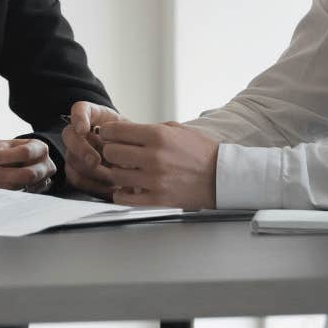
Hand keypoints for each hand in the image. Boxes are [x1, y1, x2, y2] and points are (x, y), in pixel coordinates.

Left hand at [0, 138, 55, 191]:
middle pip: (27, 174)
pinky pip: (19, 195)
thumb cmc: (14, 151)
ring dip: (2, 183)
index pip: (25, 153)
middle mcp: (46, 166)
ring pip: (22, 187)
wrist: (25, 162)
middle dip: (3, 174)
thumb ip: (0, 149)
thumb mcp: (8, 144)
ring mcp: (43, 181)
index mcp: (40, 148)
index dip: (5, 156)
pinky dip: (5, 190)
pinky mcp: (36, 193)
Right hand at [61, 101, 124, 196]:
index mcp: (94, 116)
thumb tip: (127, 143)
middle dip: (81, 149)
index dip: (78, 118)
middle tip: (95, 161)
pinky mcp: (76, 171)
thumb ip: (129, 134)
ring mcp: (75, 151)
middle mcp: (80, 132)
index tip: (83, 129)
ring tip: (111, 178)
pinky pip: (77, 179)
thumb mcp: (135, 132)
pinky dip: (93, 185)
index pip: (80, 109)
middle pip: (69, 135)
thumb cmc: (132, 141)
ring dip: (90, 171)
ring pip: (72, 160)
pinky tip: (109, 187)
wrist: (132, 157)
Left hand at [96, 120, 218, 209]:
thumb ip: (149, 129)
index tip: (108, 135)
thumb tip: (125, 130)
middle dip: (110, 152)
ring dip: (116, 173)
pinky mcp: (158, 198)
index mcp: (157, 135)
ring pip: (115, 175)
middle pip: (110, 153)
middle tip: (115, 153)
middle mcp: (153, 156)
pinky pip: (125, 198)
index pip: (116, 131)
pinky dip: (121, 194)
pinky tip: (126, 189)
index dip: (107, 132)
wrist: (220, 176)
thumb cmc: (200, 152)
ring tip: (123, 171)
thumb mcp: (176, 129)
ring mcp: (155, 179)